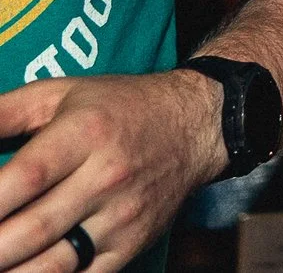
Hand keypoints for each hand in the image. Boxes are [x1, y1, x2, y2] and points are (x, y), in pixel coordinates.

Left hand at [0, 70, 226, 270]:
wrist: (198, 126)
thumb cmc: (120, 106)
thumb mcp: (60, 93)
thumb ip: (3, 112)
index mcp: (85, 133)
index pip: (25, 177)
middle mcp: (106, 177)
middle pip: (34, 228)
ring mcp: (121, 216)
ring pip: (53, 264)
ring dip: (11, 271)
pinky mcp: (131, 244)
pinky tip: (22, 271)